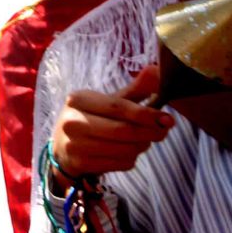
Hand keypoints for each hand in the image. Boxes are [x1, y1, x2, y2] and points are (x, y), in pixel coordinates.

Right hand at [51, 62, 174, 183]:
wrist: (63, 147)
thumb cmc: (92, 119)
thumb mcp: (108, 102)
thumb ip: (135, 89)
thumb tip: (157, 69)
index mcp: (78, 99)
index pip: (118, 107)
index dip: (146, 114)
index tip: (168, 119)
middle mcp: (72, 121)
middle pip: (123, 130)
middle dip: (150, 132)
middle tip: (163, 132)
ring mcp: (74, 144)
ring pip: (125, 149)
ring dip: (142, 146)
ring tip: (143, 141)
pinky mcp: (81, 163)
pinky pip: (120, 163)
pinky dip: (131, 159)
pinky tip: (127, 152)